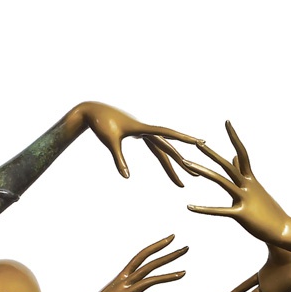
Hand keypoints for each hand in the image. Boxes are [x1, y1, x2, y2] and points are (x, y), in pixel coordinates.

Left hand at [69, 101, 200, 185]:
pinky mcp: (138, 133)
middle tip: (195, 177)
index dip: (183, 139)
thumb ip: (119, 159)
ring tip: (182, 180)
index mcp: (142, 128)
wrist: (92, 111)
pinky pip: (155, 147)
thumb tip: (126, 177)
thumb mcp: (110, 142)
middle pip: (168, 148)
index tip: (198, 142)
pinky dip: (162, 156)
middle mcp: (146, 129)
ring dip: (172, 164)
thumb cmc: (100, 124)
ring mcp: (143, 131)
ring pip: (162, 149)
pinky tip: (168, 161)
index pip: (167, 134)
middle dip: (181, 163)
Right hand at [70, 235, 187, 291]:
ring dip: (167, 276)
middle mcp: (123, 283)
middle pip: (149, 265)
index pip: (142, 257)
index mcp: (122, 279)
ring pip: (149, 281)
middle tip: (186, 248)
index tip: (171, 238)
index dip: (156, 247)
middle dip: (168, 256)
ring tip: (184, 272)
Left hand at [172, 122, 290, 247]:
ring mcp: (245, 199)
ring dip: (203, 171)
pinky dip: (204, 209)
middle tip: (197, 142)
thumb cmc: (268, 210)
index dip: (234, 137)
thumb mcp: (256, 188)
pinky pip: (220, 211)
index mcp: (251, 179)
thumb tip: (232, 155)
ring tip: (186, 164)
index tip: (227, 123)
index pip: (242, 153)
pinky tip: (189, 207)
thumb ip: (242, 171)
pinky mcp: (242, 214)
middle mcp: (248, 185)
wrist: (283, 230)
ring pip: (222, 181)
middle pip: (227, 165)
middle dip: (212, 153)